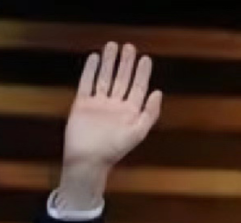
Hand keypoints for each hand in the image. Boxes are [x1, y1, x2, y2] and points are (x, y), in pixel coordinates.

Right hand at [63, 42, 161, 170]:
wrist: (87, 159)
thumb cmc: (114, 149)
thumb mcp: (138, 132)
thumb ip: (150, 113)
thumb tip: (158, 92)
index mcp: (130, 113)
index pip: (138, 88)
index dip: (142, 73)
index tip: (146, 58)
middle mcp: (115, 107)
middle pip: (122, 80)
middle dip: (126, 64)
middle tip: (130, 47)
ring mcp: (99, 105)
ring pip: (105, 78)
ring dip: (109, 63)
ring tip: (112, 46)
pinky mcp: (82, 104)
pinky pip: (87, 83)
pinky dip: (90, 70)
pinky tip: (94, 58)